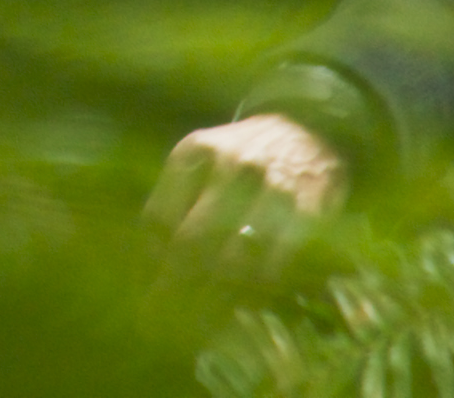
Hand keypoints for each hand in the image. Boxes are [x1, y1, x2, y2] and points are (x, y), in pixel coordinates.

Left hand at [138, 113, 345, 306]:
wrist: (309, 130)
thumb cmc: (242, 155)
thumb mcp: (201, 160)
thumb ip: (176, 201)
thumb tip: (149, 261)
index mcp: (193, 152)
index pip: (159, 219)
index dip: (149, 262)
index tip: (144, 289)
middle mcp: (229, 165)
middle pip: (191, 242)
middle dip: (173, 287)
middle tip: (161, 320)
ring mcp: (270, 186)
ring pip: (232, 259)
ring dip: (213, 297)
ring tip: (199, 323)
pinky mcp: (306, 209)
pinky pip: (274, 263)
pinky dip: (256, 289)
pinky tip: (244, 303)